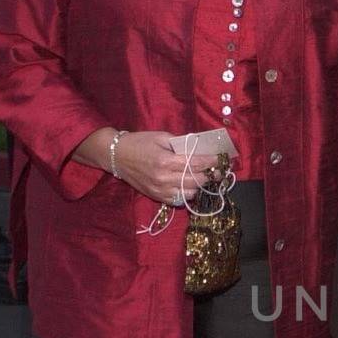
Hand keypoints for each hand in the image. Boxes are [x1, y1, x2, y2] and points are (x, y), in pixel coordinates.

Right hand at [73, 128, 218, 204]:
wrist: (116, 156)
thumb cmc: (139, 142)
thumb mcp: (161, 137)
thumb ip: (181, 144)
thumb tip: (200, 148)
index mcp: (165, 160)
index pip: (196, 164)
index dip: (211, 162)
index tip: (221, 159)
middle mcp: (164, 178)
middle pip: (196, 180)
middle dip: (210, 174)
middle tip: (218, 170)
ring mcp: (160, 190)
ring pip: (190, 193)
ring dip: (200, 186)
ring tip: (204, 177)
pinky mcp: (156, 197)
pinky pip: (179, 200)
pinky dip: (188, 194)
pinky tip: (190, 186)